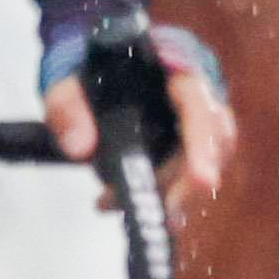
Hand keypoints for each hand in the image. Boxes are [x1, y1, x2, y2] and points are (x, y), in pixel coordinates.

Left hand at [44, 18, 240, 220]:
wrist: (95, 66)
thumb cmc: (86, 69)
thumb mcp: (65, 84)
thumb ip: (67, 110)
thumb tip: (80, 150)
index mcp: (177, 66)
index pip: (200, 107)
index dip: (205, 145)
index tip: (203, 181)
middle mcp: (200, 91)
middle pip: (214, 141)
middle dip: (186, 182)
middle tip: (154, 211)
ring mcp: (199, 116)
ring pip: (206, 159)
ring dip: (170, 189)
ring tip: (113, 203)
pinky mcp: (191, 138)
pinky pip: (190, 168)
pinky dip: (162, 189)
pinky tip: (121, 200)